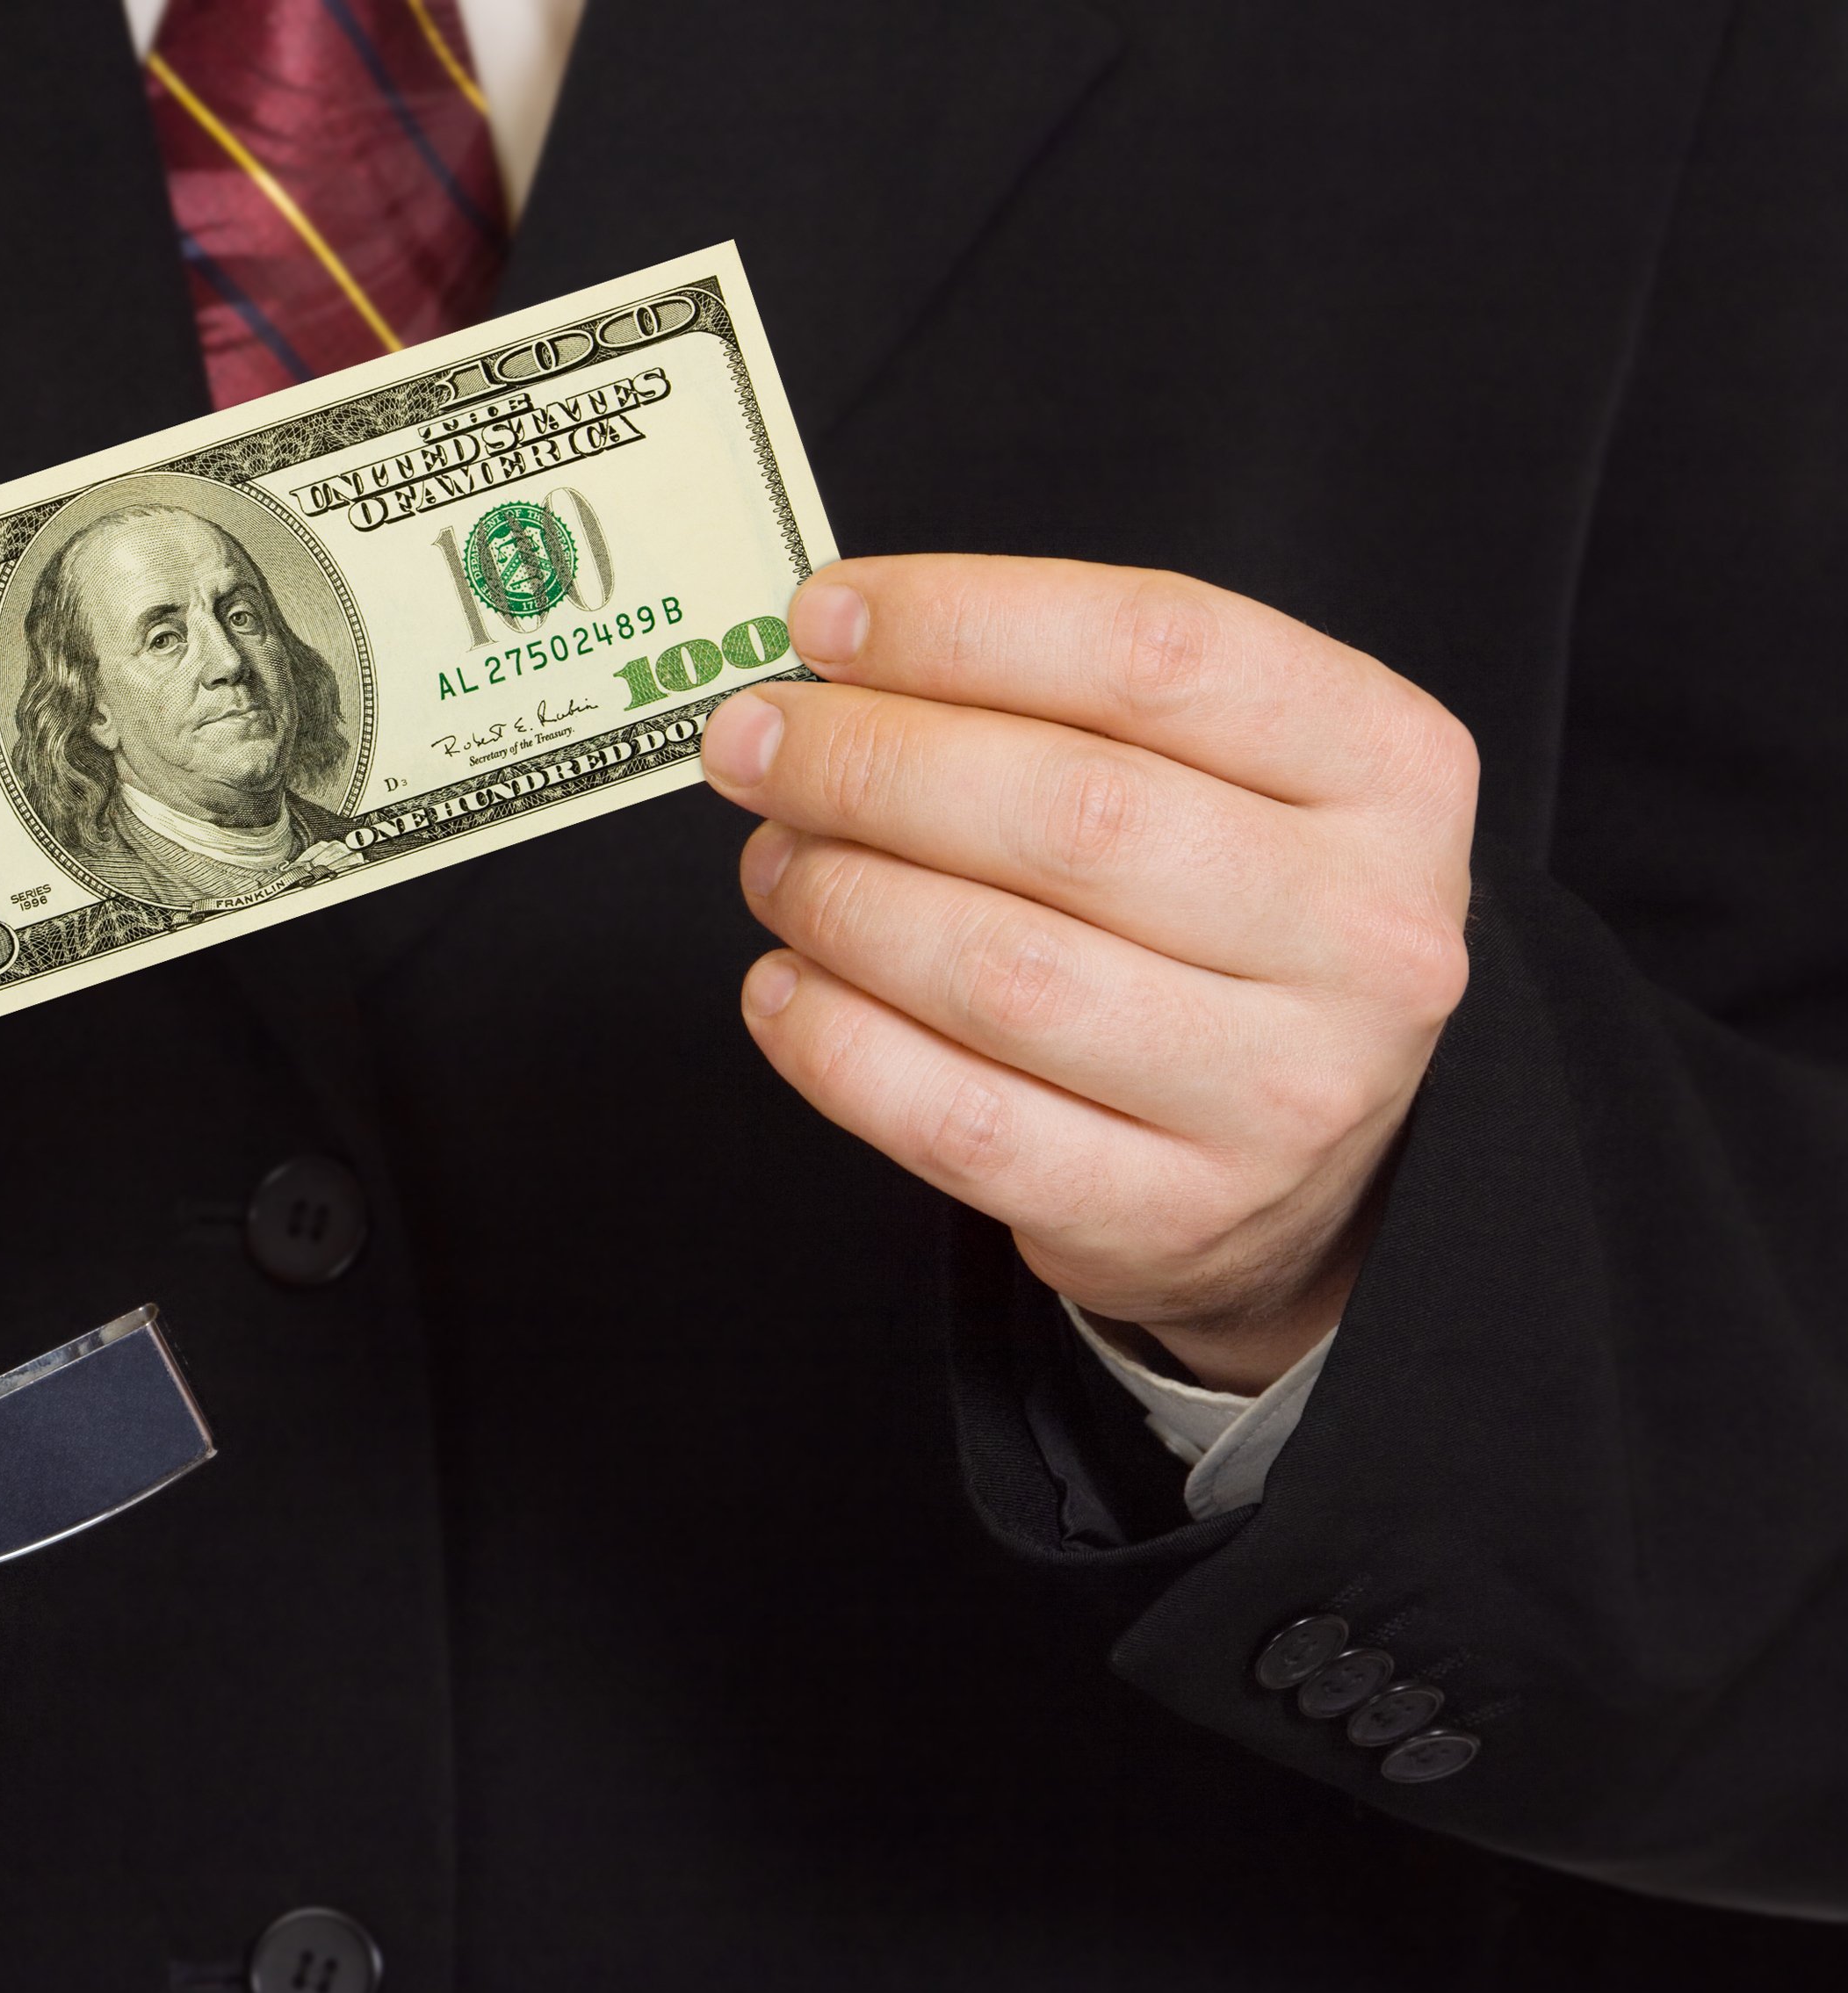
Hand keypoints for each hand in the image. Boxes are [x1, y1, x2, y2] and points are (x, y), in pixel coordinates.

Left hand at [702, 556, 1476, 1391]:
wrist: (1320, 1155)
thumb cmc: (1233, 916)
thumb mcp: (1231, 769)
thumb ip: (1068, 693)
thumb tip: (843, 647)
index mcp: (1391, 774)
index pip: (1157, 653)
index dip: (962, 622)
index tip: (828, 618)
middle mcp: (1364, 936)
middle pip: (1070, 812)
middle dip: (868, 763)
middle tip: (759, 745)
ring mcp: (1277, 1093)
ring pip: (1002, 974)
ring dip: (841, 901)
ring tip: (776, 863)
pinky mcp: (1170, 1216)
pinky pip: (957, 1122)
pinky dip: (835, 1044)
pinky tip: (784, 986)